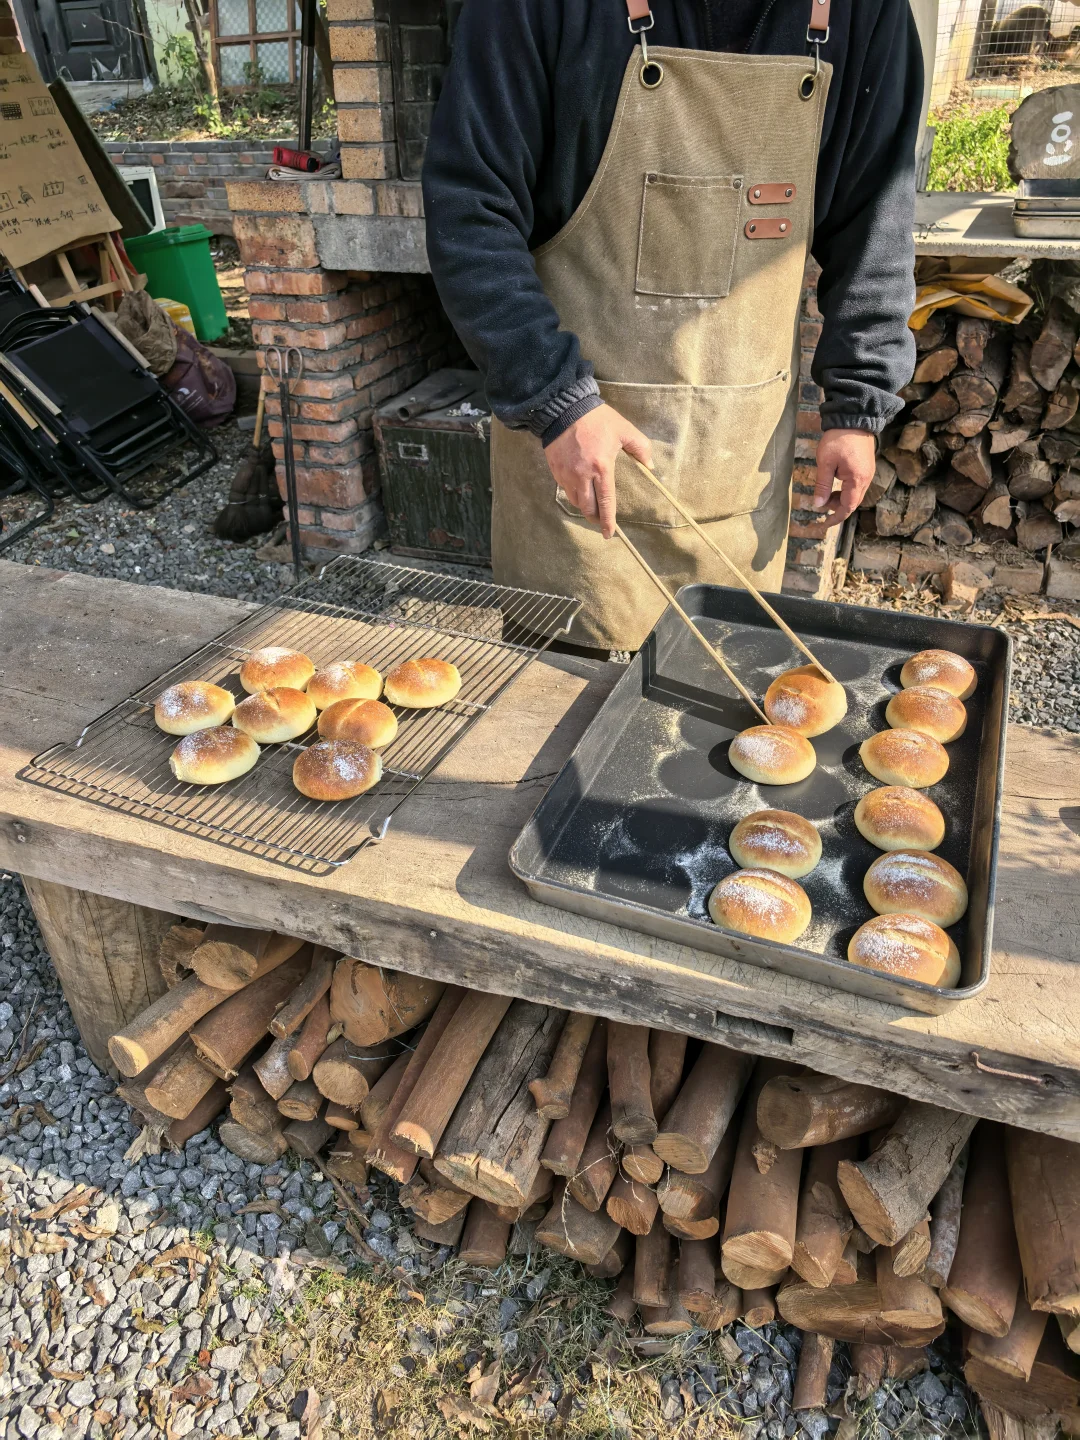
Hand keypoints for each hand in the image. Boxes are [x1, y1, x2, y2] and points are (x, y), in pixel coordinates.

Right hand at [545, 403, 652, 538]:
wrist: (564, 409)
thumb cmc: (597, 419)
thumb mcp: (624, 429)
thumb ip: (640, 447)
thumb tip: (650, 466)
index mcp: (601, 468)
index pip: (606, 502)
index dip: (608, 521)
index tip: (610, 534)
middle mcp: (582, 476)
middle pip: (587, 508)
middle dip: (595, 518)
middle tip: (601, 521)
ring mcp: (566, 474)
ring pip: (575, 501)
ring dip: (584, 507)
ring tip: (592, 505)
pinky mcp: (555, 470)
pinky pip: (565, 490)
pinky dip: (574, 494)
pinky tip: (580, 490)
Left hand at [812, 428, 876, 525]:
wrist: (854, 417)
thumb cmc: (838, 438)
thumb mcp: (825, 462)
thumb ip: (822, 485)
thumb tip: (818, 505)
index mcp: (857, 480)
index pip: (847, 507)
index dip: (836, 517)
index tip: (824, 523)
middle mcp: (866, 478)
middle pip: (853, 502)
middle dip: (837, 507)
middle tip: (821, 504)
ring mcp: (868, 472)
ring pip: (855, 494)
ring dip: (841, 498)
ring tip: (826, 493)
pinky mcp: (866, 466)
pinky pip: (857, 484)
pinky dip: (846, 489)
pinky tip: (835, 483)